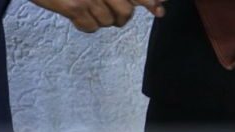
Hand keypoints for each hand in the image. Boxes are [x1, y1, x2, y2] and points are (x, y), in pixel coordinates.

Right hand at [30, 0, 163, 31]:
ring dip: (100, 20)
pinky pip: (90, 27)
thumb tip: (142, 2)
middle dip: (121, 19)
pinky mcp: (75, 7)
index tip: (159, 10)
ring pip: (107, 21)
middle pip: (125, 12)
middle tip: (113, 17)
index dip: (150, 1)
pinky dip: (86, 26)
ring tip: (88, 11)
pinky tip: (78, 17)